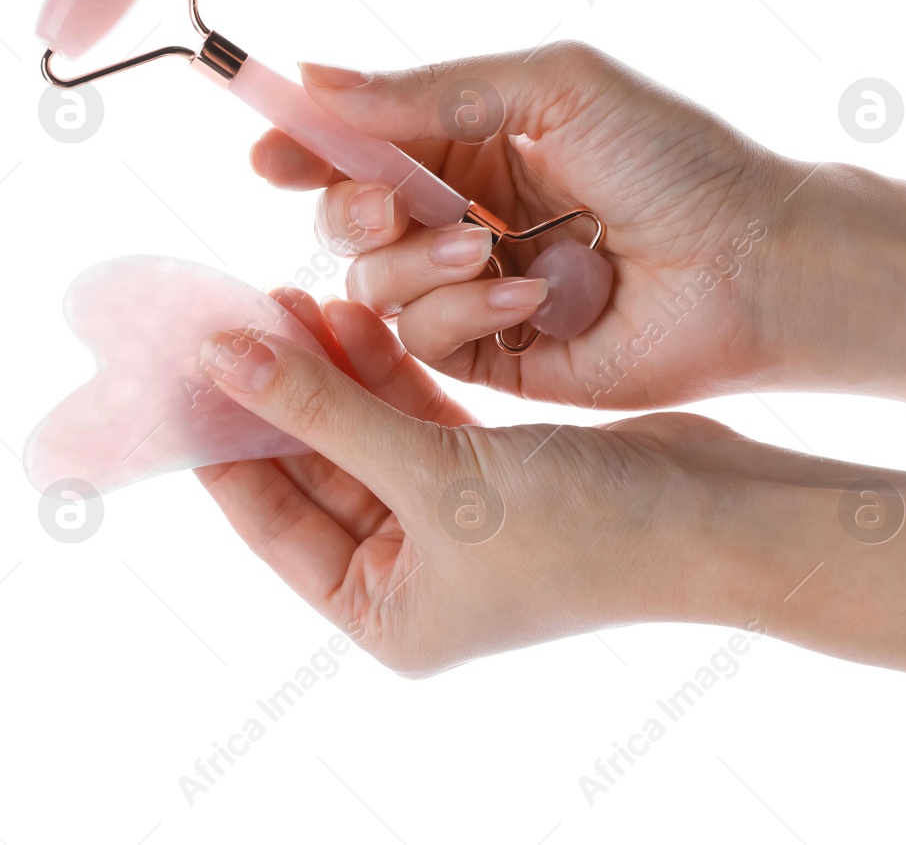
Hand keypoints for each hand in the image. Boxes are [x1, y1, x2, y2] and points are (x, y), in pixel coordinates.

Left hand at [193, 289, 729, 675]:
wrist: (721, 515)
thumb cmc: (580, 528)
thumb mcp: (430, 472)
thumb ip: (319, 409)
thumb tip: (217, 358)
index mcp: (382, 612)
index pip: (269, 520)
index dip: (223, 441)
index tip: (184, 368)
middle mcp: (408, 576)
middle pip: (312, 468)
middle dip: (278, 390)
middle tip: (236, 311)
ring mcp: (448, 525)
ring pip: (363, 432)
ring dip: (331, 368)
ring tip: (289, 293)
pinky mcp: (486, 475)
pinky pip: (412, 415)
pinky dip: (385, 368)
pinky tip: (354, 311)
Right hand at [252, 42, 805, 408]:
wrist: (754, 266)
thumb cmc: (673, 160)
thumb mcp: (553, 87)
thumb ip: (431, 89)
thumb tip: (313, 75)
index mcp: (470, 143)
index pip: (360, 143)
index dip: (307, 147)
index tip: (268, 153)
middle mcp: (460, 217)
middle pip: (346, 222)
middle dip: (351, 212)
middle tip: (385, 206)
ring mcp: (471, 292)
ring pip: (373, 287)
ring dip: (417, 265)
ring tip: (487, 249)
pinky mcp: (490, 359)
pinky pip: (425, 342)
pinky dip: (461, 315)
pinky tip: (530, 300)